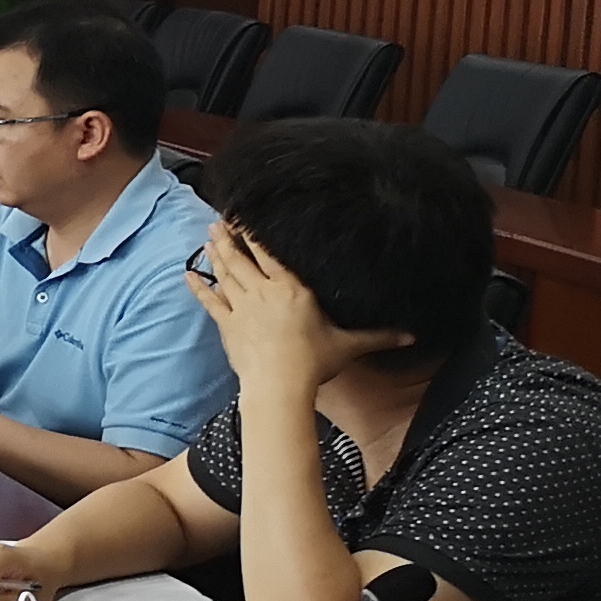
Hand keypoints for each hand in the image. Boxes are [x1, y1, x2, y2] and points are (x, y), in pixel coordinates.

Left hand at [189, 218, 401, 391]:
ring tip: (208, 237)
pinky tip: (188, 275)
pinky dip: (198, 287)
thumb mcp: (348, 345)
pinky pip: (209, 301)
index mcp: (291, 288)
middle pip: (241, 257)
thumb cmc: (313, 363)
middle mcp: (263, 291)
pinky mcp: (227, 325)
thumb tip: (411, 336)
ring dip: (215, 254)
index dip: (254, 232)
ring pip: (224, 273)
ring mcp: (241, 307)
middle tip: (218, 219)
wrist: (279, 385)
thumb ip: (379, 336)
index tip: (245, 215)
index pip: (269, 252)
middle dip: (229, 237)